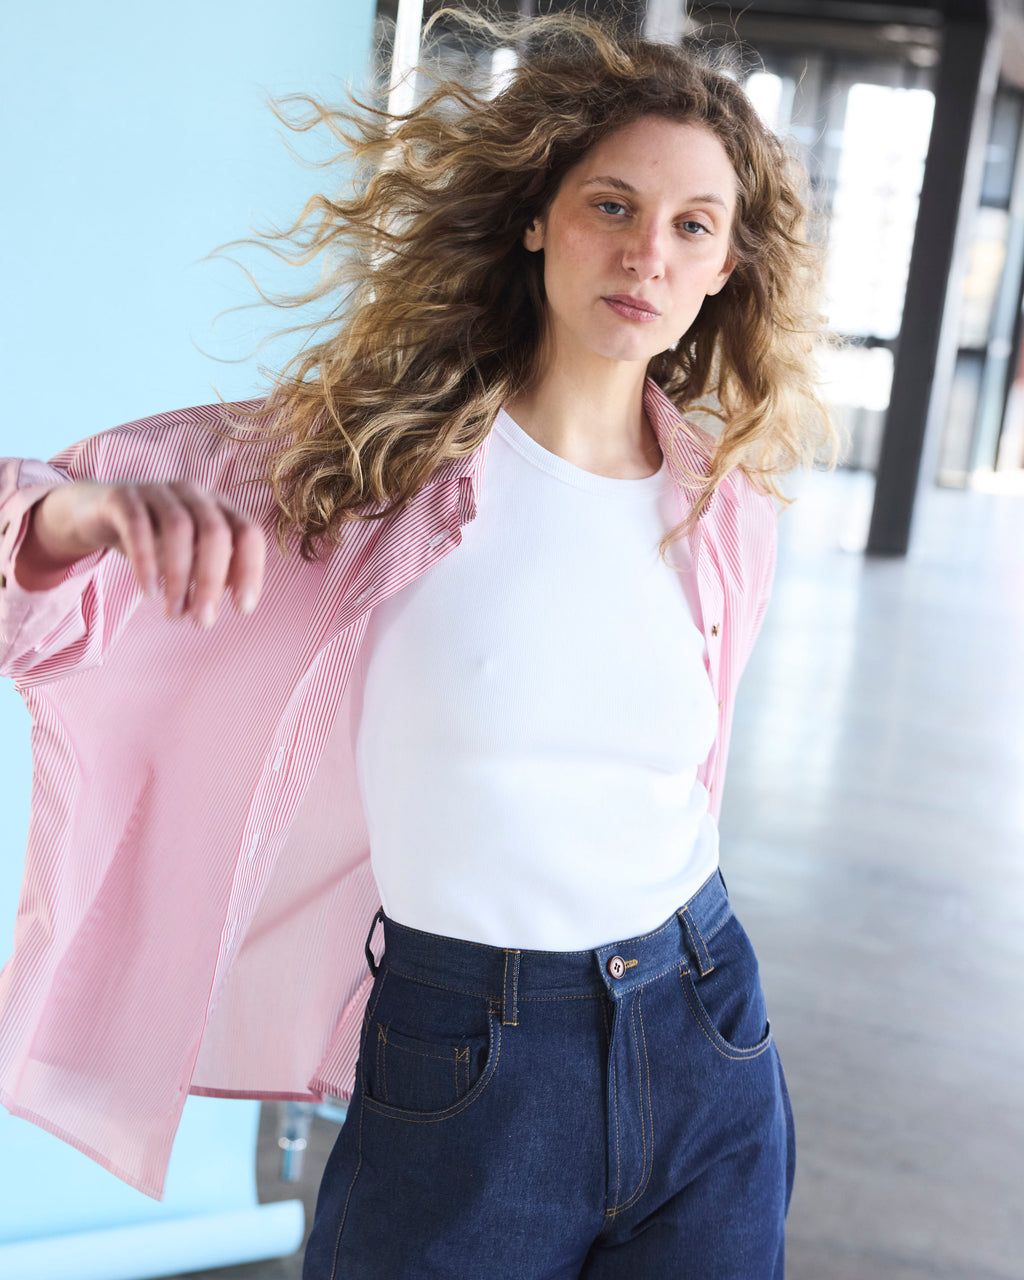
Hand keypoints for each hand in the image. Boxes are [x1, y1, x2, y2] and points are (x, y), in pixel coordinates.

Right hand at [16, 480, 265, 626]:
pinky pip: (137, 526)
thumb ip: (208, 579)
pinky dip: (146, 562)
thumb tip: (211, 610)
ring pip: (178, 527)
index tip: (242, 609)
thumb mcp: (187, 559)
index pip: (248, 533)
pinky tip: (148, 592)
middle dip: (212, 580)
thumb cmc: (153, 540)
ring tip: (174, 613)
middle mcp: (193, 493)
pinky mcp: (122, 496)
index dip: (251, 570)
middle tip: (203, 621)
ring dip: (179, 576)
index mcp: (218, 507)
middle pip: (215, 532)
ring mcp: (158, 490)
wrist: (95, 513)